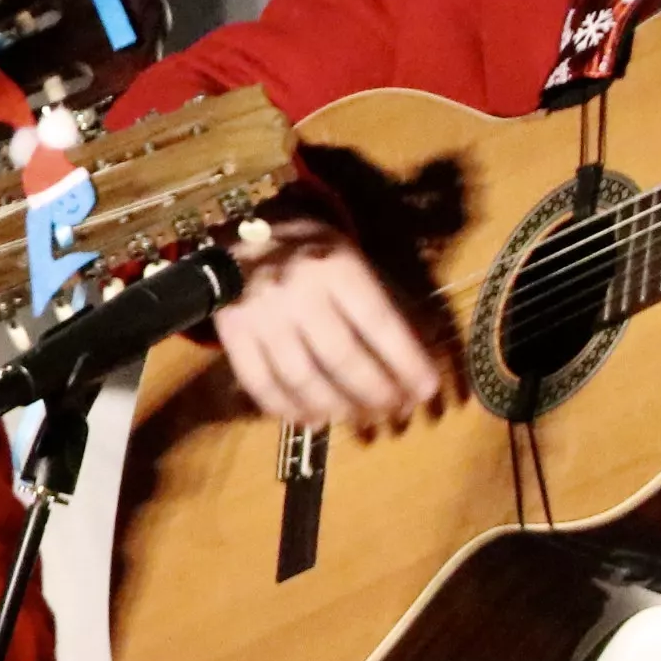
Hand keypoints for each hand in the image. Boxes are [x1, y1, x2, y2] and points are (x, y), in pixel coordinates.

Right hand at [216, 221, 441, 430]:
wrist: (242, 239)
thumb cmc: (312, 255)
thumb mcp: (353, 261)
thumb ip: (386, 302)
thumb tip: (423, 353)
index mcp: (337, 267)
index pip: (379, 323)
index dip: (406, 361)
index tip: (427, 390)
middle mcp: (298, 291)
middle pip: (342, 357)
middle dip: (375, 392)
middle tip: (395, 413)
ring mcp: (261, 315)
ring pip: (302, 376)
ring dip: (336, 408)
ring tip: (360, 422)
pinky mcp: (233, 333)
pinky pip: (260, 382)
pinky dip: (287, 408)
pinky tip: (311, 420)